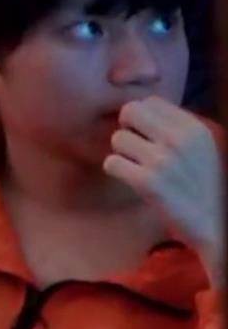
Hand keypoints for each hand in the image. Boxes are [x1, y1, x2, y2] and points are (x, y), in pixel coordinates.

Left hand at [104, 97, 224, 285]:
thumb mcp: (207, 147)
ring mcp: (164, 161)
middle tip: (137, 148)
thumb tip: (146, 107)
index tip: (148, 135)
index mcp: (197, 128)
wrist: (217, 226)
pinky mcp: (148, 183)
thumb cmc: (207, 186)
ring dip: (122, 153)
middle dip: (128, 128)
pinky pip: (111, 163)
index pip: (151, 102)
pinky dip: (117, 172)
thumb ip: (180, 127)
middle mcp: (181, 140)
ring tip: (139, 167)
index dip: (144, 118)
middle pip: (129, 111)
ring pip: (117, 139)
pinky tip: (132, 180)